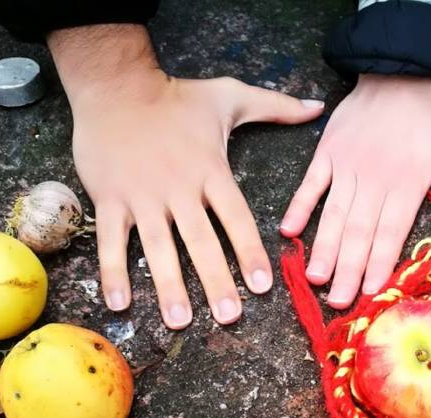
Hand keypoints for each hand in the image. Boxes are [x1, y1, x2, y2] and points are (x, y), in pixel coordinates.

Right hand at [49, 25, 324, 328]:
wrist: (114, 84)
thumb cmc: (176, 96)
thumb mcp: (230, 96)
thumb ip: (277, 107)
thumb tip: (320, 106)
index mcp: (211, 170)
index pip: (236, 217)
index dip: (250, 251)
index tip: (262, 285)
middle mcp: (179, 188)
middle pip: (201, 241)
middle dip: (215, 281)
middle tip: (229, 317)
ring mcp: (142, 196)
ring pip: (158, 247)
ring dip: (168, 286)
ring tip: (180, 320)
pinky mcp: (110, 198)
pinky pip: (112, 240)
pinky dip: (113, 272)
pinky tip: (120, 303)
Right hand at [280, 74, 430, 308]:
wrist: (399, 72)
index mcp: (408, 183)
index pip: (392, 231)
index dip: (380, 263)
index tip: (371, 292)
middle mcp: (375, 179)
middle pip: (360, 232)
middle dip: (349, 270)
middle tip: (338, 302)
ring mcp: (348, 166)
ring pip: (334, 215)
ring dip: (324, 248)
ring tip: (316, 278)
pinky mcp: (327, 153)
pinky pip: (310, 184)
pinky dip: (299, 207)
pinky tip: (289, 233)